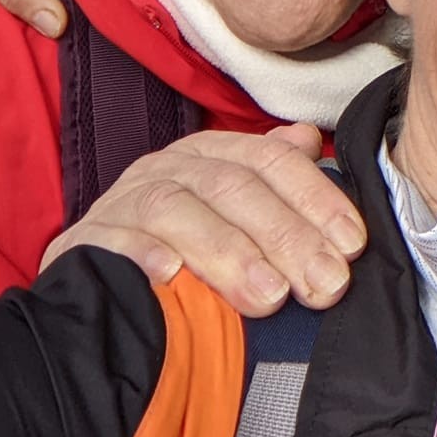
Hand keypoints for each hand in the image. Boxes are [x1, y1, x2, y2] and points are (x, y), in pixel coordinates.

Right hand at [40, 123, 366, 316]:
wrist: (95, 268)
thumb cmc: (182, 238)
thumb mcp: (233, 206)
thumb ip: (276, 177)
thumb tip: (309, 139)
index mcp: (213, 152)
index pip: (273, 162)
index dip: (317, 200)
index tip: (353, 245)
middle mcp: (169, 167)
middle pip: (234, 189)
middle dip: (287, 237)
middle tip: (325, 284)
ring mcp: (123, 201)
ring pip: (177, 212)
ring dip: (228, 254)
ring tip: (269, 297)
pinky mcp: (83, 241)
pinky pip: (111, 243)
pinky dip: (142, 255)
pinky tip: (172, 278)